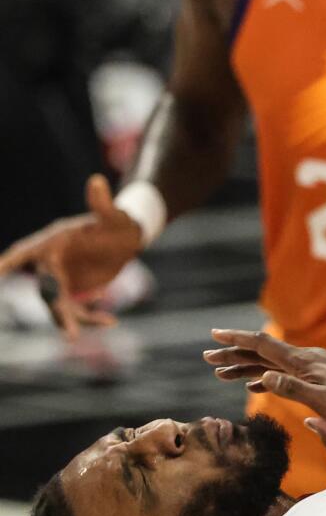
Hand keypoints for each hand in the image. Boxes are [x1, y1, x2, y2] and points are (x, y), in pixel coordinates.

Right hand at [0, 174, 139, 336]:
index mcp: (52, 242)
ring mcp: (60, 279)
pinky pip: (76, 310)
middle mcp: (51, 262)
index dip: (8, 262)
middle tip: (70, 334)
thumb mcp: (114, 215)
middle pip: (46, 289)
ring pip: (59, 305)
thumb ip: (103, 203)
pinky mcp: (73, 291)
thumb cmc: (116, 222)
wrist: (125, 238)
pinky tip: (111, 320)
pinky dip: (90, 318)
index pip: (24, 253)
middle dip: (55, 310)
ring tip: (85, 334)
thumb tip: (97, 181)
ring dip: (72, 321)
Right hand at [205, 329, 325, 433]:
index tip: (214, 335)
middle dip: (234, 355)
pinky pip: (284, 374)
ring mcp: (311, 367)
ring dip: (246, 367)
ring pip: (271, 364)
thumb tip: (265, 377)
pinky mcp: (317, 377)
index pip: (264, 345)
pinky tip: (254, 385)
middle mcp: (305, 360)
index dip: (237, 340)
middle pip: (262, 353)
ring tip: (221, 374)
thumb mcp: (321, 401)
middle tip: (208, 358)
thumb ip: (292, 389)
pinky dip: (266, 378)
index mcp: (303, 362)